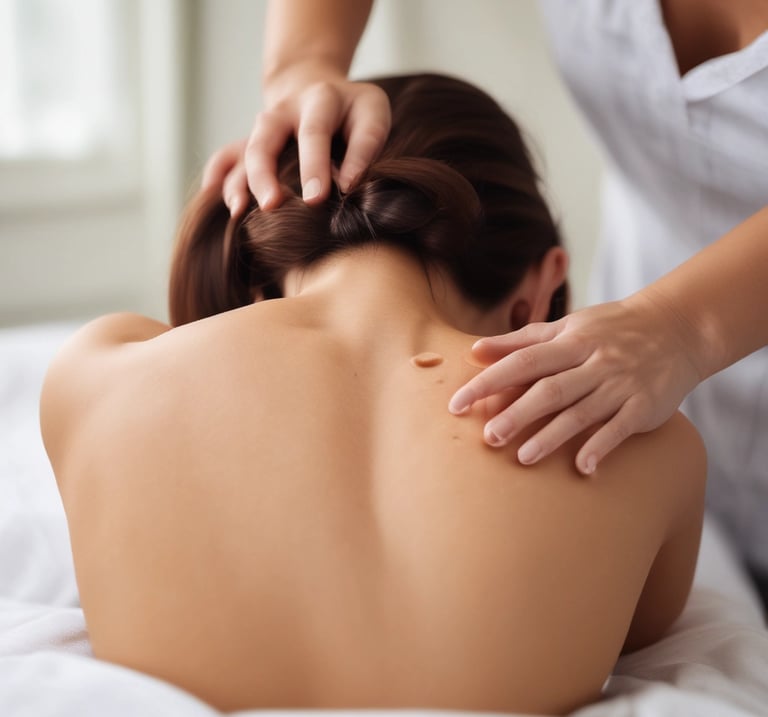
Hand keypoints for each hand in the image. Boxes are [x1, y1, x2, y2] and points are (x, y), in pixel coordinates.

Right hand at [202, 69, 390, 215]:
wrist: (317, 89)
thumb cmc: (354, 112)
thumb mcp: (372, 115)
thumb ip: (364, 148)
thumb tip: (348, 187)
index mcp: (319, 100)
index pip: (313, 133)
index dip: (314, 166)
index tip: (315, 199)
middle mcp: (283, 113)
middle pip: (264, 142)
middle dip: (265, 175)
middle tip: (272, 206)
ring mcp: (261, 130)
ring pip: (243, 155)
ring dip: (238, 184)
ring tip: (239, 211)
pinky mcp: (249, 145)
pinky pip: (225, 159)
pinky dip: (217, 179)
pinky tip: (214, 201)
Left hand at [448, 292, 706, 473]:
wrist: (677, 328)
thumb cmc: (610, 330)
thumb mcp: (568, 326)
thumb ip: (521, 341)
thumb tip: (475, 351)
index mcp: (570, 341)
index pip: (521, 362)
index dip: (488, 381)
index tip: (458, 403)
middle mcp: (593, 362)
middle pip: (549, 390)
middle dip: (517, 414)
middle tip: (488, 438)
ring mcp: (619, 385)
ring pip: (581, 412)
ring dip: (552, 436)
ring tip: (524, 458)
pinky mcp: (643, 406)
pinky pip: (619, 428)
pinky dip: (601, 446)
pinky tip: (583, 468)